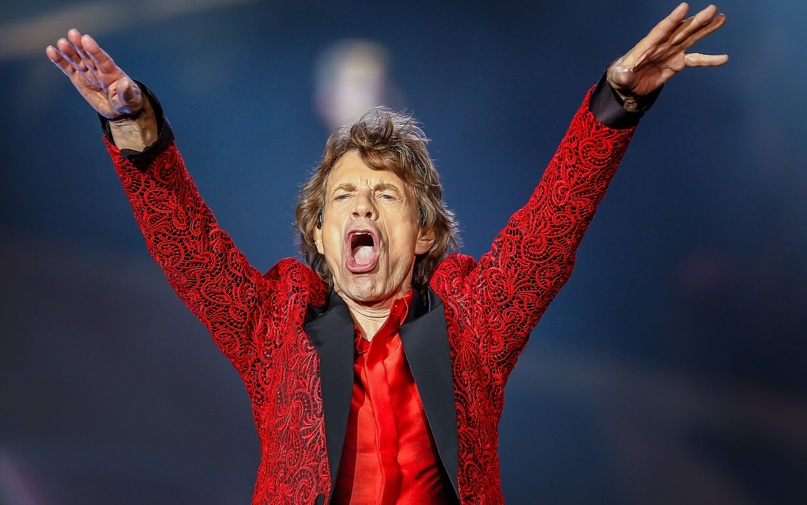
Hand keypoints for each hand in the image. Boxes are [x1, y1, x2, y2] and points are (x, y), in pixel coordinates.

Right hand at [46, 29, 143, 119]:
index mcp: (112, 72)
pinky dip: (60, 60)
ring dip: (69, 51)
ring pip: (77, 60)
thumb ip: (126, 92)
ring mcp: (88, 73)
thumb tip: (124, 83)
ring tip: (62, 43)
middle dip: (81, 46)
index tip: (87, 40)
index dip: (95, 50)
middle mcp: (99, 70)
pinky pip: (68, 68)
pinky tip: (51, 51)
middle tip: (73, 34)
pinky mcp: (78, 78)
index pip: (103, 60)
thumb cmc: (127, 102)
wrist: (119, 110)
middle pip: (88, 56)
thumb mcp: (130, 100)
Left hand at [607, 3, 727, 98]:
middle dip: (696, 21)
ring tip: (722, 19)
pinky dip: (709, 60)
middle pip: (681, 30)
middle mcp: (662, 45)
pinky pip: (695, 60)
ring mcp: (671, 52)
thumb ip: (622, 76)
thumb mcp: (617, 77)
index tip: (684, 7)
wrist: (627, 85)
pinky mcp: (677, 63)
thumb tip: (624, 75)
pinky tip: (724, 58)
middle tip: (712, 10)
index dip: (673, 20)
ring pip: (691, 38)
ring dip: (706, 29)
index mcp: (647, 45)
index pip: (661, 30)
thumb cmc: (620, 76)